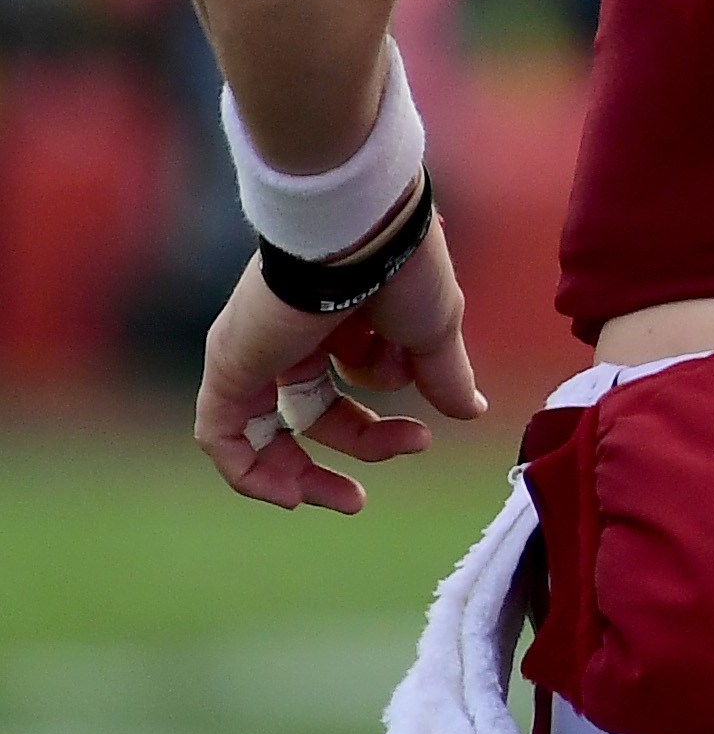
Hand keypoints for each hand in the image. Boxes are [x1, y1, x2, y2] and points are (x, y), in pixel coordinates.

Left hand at [192, 221, 482, 512]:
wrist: (358, 234)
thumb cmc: (401, 268)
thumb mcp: (433, 331)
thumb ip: (444, 374)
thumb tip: (470, 410)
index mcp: (342, 320)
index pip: (357, 382)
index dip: (387, 418)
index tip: (424, 435)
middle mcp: (294, 337)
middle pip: (314, 413)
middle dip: (361, 444)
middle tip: (400, 458)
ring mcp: (257, 353)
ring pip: (265, 431)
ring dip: (304, 474)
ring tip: (351, 498)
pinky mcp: (229, 367)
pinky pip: (222, 436)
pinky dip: (250, 472)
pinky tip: (290, 494)